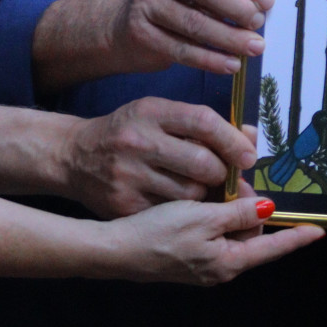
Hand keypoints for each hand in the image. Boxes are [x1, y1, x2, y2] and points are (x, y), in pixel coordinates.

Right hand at [61, 98, 256, 217]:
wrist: (75, 157)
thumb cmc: (129, 133)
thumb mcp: (161, 116)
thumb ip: (204, 124)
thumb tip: (251, 137)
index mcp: (150, 111)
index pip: (204, 121)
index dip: (233, 140)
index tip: (248, 156)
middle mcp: (138, 141)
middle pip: (202, 162)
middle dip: (221, 174)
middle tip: (223, 178)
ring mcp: (128, 175)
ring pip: (190, 193)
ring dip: (204, 196)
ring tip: (198, 190)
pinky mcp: (124, 204)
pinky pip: (171, 214)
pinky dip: (183, 213)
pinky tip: (179, 208)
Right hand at [105, 196, 322, 285]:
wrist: (115, 251)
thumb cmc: (158, 234)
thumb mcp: (202, 217)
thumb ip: (238, 213)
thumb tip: (268, 209)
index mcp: (228, 262)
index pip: (271, 248)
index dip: (295, 237)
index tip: (318, 231)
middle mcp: (220, 267)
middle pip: (252, 236)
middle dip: (253, 210)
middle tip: (238, 184)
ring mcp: (203, 264)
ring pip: (232, 232)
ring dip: (232, 210)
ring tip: (220, 188)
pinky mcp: (188, 256)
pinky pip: (214, 233)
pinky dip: (216, 216)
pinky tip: (204, 200)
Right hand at [111, 0, 273, 76]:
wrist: (124, 26)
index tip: (268, 1)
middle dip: (237, 7)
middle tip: (259, 23)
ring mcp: (146, 1)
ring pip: (194, 22)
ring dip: (229, 37)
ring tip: (254, 48)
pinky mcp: (142, 33)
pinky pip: (181, 49)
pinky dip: (210, 59)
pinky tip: (231, 65)